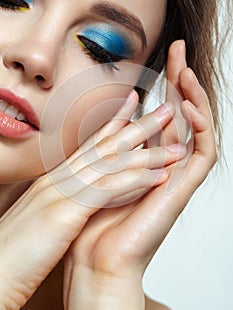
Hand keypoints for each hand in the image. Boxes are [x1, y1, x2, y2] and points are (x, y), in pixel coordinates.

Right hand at [0, 90, 180, 308]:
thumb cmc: (17, 247)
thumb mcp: (43, 213)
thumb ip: (63, 197)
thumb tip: (81, 191)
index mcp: (56, 178)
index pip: (91, 143)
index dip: (115, 122)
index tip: (134, 106)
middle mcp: (60, 178)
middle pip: (106, 145)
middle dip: (139, 126)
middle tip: (164, 110)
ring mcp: (62, 191)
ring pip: (112, 163)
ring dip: (147, 152)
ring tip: (175, 144)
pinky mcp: (66, 212)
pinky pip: (107, 190)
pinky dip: (136, 181)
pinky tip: (159, 177)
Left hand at [63, 41, 216, 309]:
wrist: (100, 255)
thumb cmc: (99, 214)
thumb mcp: (106, 164)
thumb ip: (122, 139)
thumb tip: (126, 110)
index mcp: (152, 155)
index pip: (166, 110)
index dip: (168, 82)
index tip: (165, 54)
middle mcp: (169, 162)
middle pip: (183, 114)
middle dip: (182, 81)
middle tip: (179, 51)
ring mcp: (178, 174)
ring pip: (198, 129)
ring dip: (194, 99)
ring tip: (185, 73)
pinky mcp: (183, 189)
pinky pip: (202, 154)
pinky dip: (200, 129)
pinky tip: (188, 109)